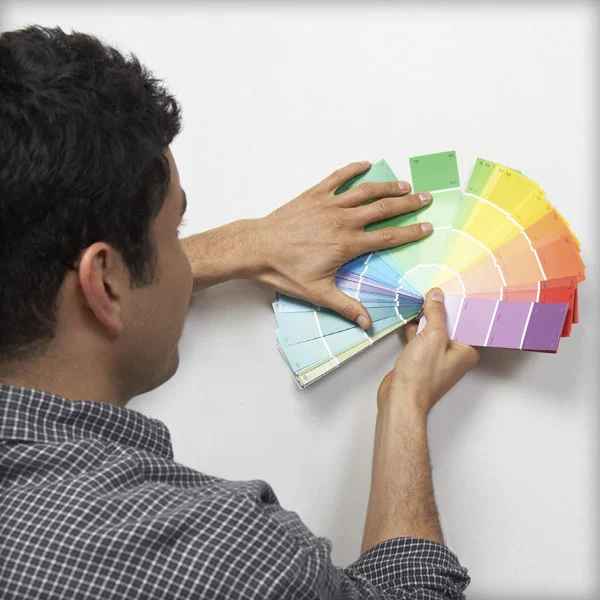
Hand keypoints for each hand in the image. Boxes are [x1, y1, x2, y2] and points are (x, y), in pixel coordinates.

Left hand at [253, 161, 432, 328]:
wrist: (257, 248)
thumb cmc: (285, 271)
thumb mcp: (318, 293)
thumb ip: (346, 306)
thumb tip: (368, 323)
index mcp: (347, 244)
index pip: (388, 237)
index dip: (410, 232)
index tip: (427, 227)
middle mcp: (343, 221)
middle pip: (383, 209)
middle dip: (407, 203)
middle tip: (426, 198)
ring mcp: (328, 204)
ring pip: (365, 191)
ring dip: (387, 186)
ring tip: (404, 184)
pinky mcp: (313, 195)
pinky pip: (337, 177)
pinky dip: (352, 169)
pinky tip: (365, 164)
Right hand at [377, 288, 479, 415]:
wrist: (400, 398)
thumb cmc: (421, 375)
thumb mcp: (432, 336)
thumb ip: (435, 313)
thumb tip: (436, 295)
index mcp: (466, 350)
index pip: (468, 321)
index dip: (459, 305)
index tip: (452, 290)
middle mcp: (455, 354)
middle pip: (450, 325)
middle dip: (441, 310)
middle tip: (434, 292)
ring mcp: (437, 357)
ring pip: (434, 331)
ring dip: (426, 319)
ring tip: (420, 302)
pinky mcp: (421, 360)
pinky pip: (421, 339)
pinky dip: (415, 330)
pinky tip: (409, 320)